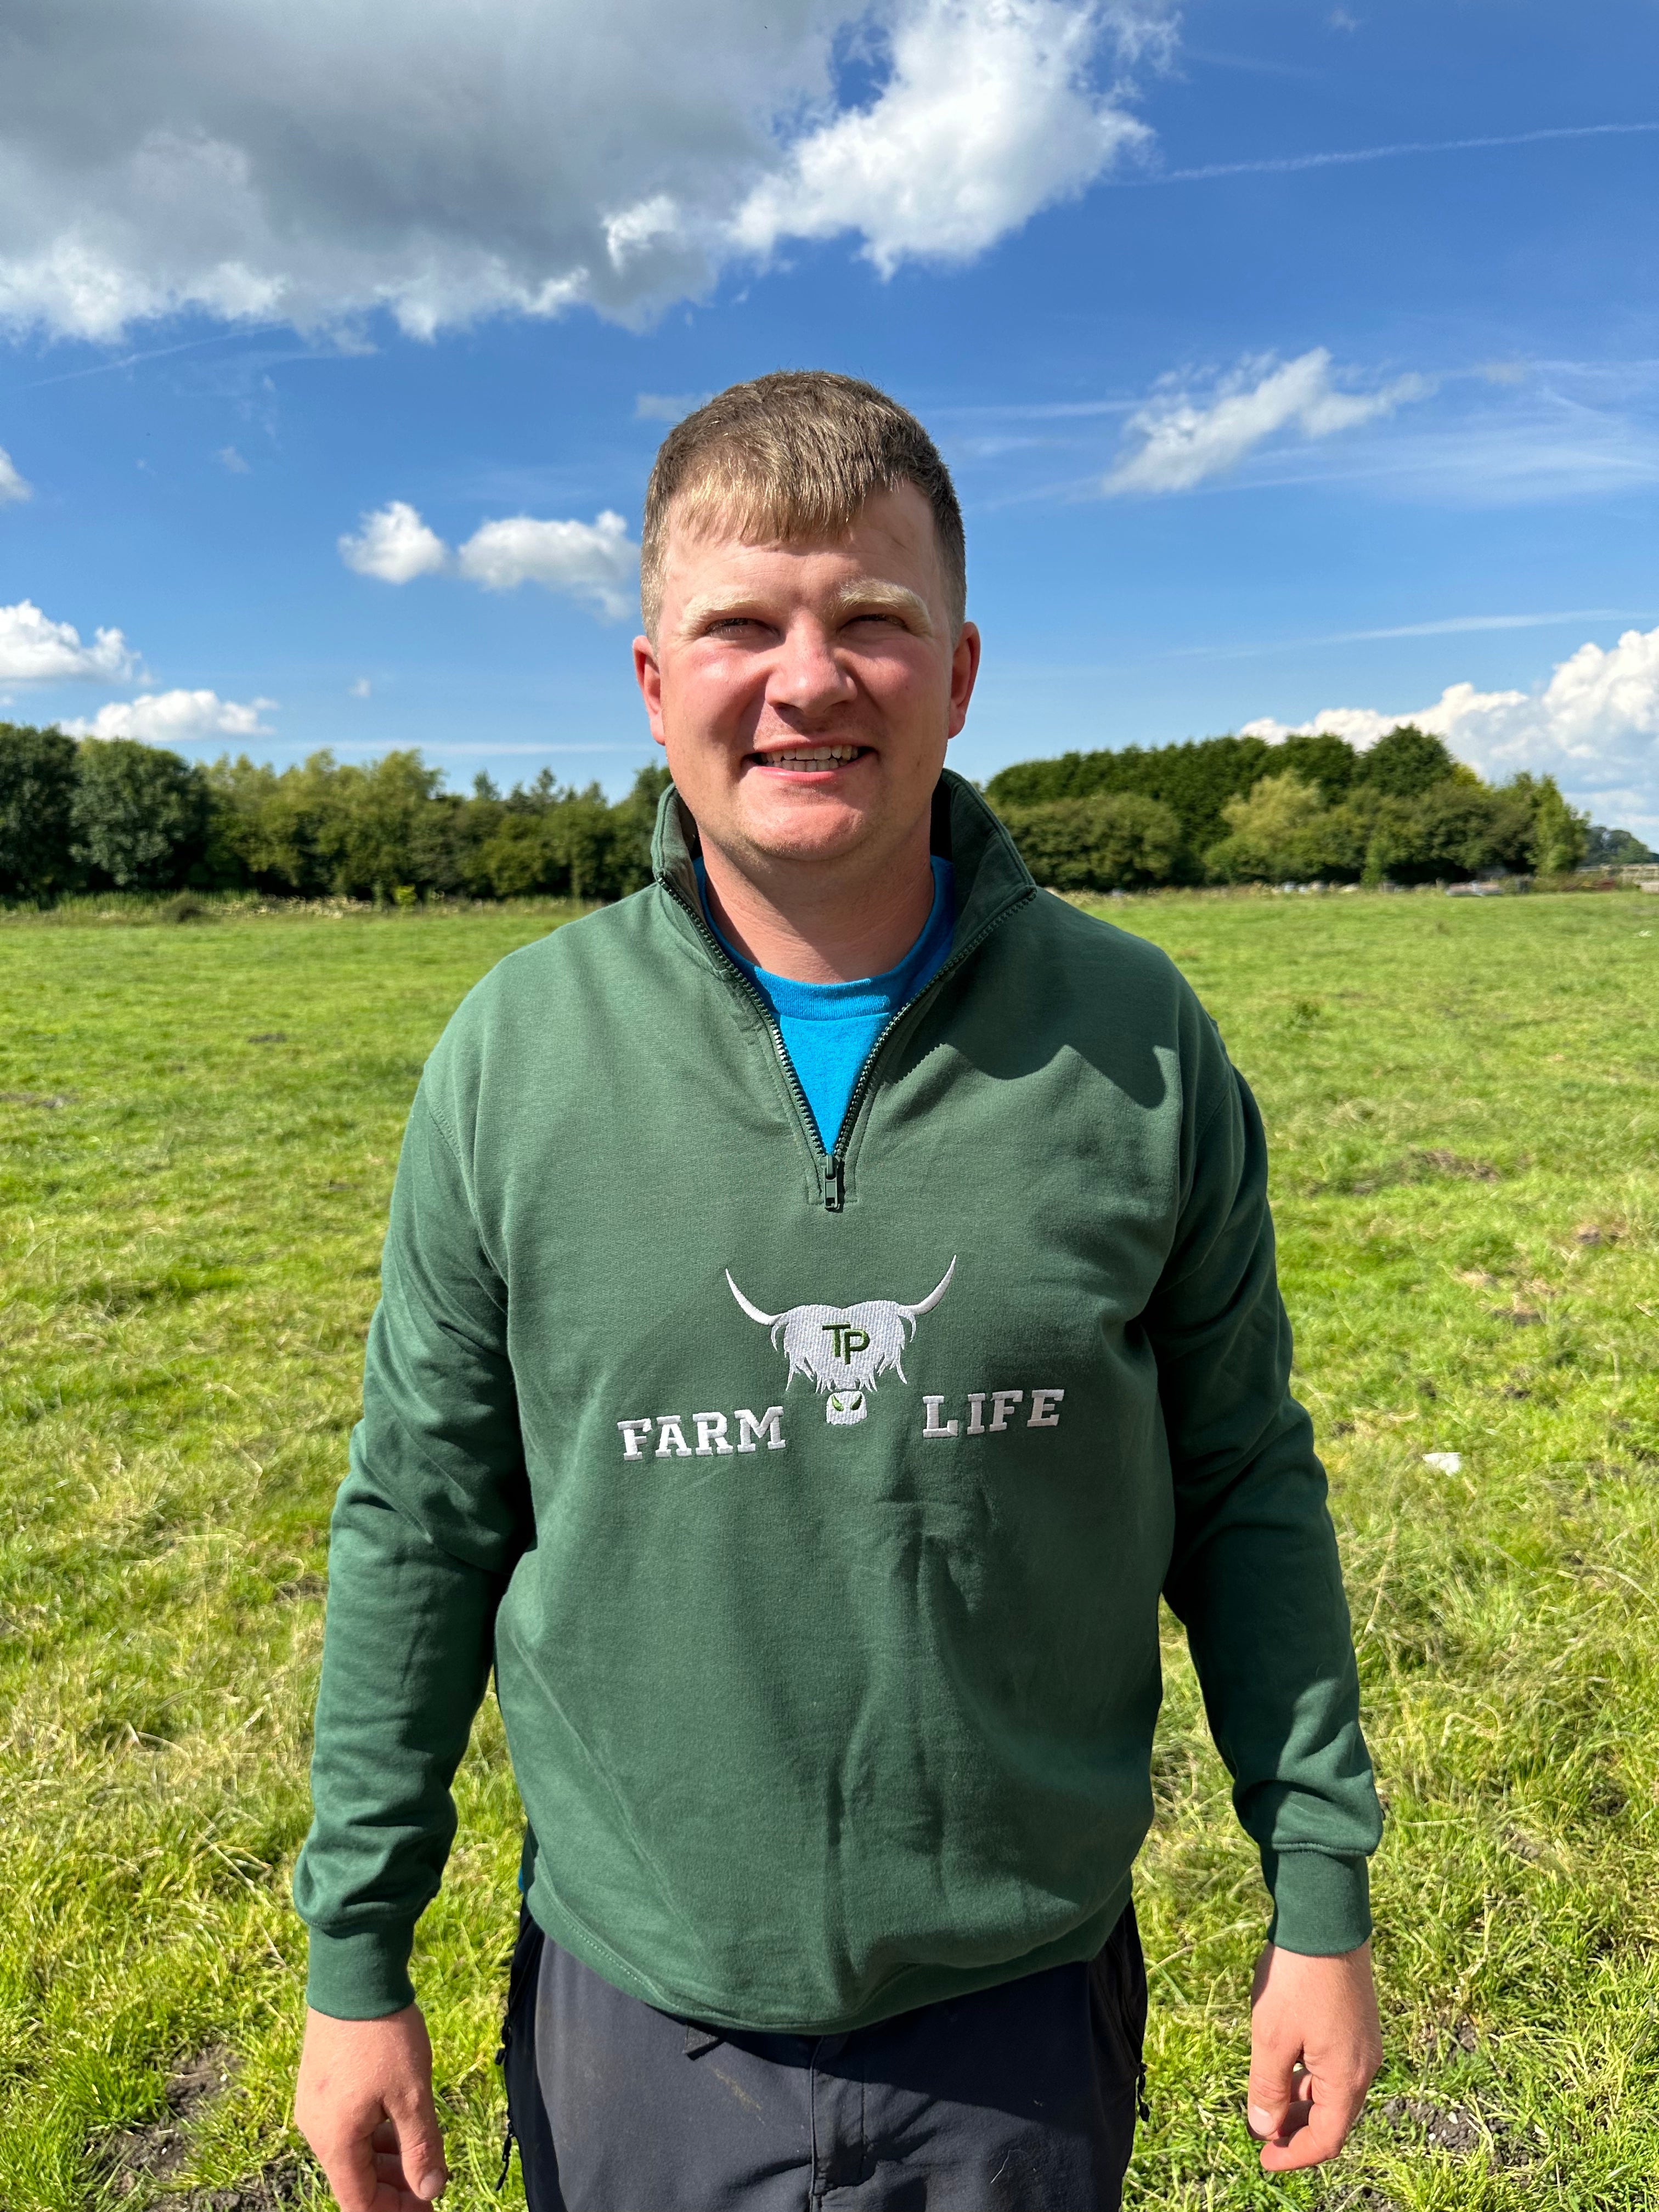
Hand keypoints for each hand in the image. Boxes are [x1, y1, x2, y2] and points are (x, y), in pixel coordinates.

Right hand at [294, 2004, 448, 2209]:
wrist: (354, 1973)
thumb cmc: (384, 2035)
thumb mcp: (412, 2094)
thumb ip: (421, 2147)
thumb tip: (430, 2190)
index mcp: (335, 2140)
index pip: (359, 2202)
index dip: (395, 2211)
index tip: (428, 2205)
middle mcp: (316, 2129)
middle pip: (355, 2179)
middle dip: (394, 2188)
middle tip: (432, 2184)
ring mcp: (315, 2104)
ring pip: (352, 2150)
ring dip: (387, 2160)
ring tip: (423, 2156)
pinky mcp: (321, 2083)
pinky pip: (347, 2124)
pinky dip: (375, 2133)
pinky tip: (401, 2126)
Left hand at [1246, 1940, 1380, 2172]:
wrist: (1325, 1918)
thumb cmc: (1297, 1979)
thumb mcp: (1271, 2036)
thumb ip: (1268, 2088)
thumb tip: (1265, 2128)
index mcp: (1347, 2078)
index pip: (1326, 2140)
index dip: (1293, 2156)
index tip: (1262, 2158)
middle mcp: (1365, 2066)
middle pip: (1333, 2119)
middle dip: (1297, 2131)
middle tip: (1261, 2132)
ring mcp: (1364, 2042)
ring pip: (1334, 2091)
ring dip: (1302, 2103)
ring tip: (1267, 2100)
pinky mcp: (1358, 2022)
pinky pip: (1336, 2066)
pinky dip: (1311, 2076)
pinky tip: (1285, 2064)